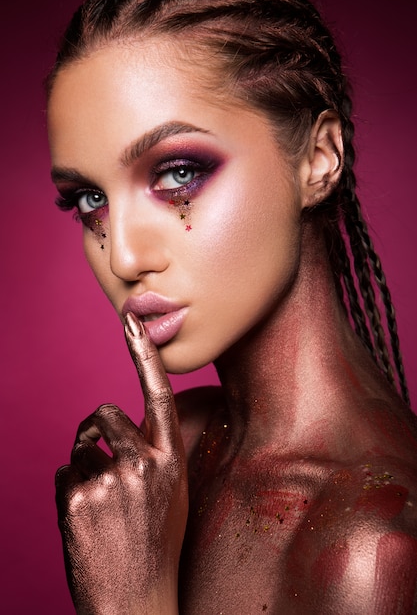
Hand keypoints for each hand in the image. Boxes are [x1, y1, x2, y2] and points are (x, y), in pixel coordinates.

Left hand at [55, 313, 187, 614]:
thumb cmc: (154, 544)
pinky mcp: (77, 500)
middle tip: (92, 451)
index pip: (158, 396)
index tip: (131, 322)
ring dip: (83, 468)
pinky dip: (68, 492)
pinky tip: (84, 522)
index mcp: (170, 460)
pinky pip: (62, 475)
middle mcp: (144, 465)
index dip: (143, 356)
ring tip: (98, 506)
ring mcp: (110, 482)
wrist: (136, 601)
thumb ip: (153, 455)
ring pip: (80, 449)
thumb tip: (116, 430)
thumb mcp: (170, 494)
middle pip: (104, 414)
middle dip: (92, 427)